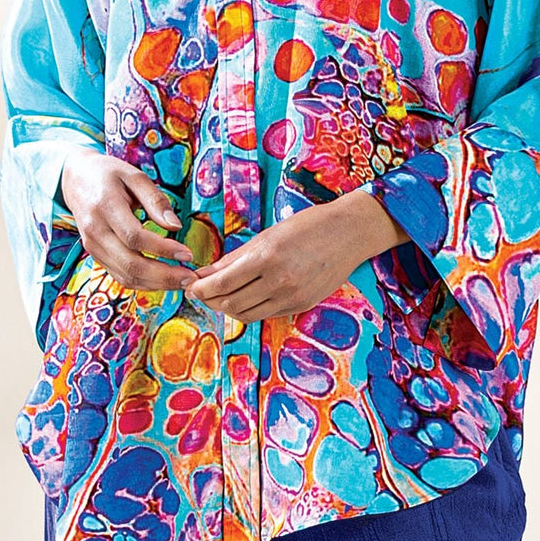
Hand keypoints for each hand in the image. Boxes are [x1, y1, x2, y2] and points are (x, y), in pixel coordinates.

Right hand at [60, 150, 197, 292]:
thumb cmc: (108, 174)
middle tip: (190, 277)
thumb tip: (176, 225)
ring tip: (181, 282)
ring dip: (155, 284)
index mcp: (105, 207)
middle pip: (130, 263)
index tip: (187, 253)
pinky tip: (162, 281)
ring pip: (125, 275)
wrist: (75, 179)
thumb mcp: (134, 176)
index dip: (163, 249)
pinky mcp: (95, 254)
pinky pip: (119, 275)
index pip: (135, 237)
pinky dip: (142, 283)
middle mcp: (95, 231)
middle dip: (163, 275)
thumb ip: (155, 200)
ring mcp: (93, 246)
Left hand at [184, 190, 403, 323]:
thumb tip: (208, 272)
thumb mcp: (268, 234)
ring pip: (246, 314)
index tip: (190, 285)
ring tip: (220, 295)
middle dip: (210, 300)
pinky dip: (249, 309)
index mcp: (266, 258)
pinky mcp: (301, 305)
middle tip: (201, 291)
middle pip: (230, 304)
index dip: (201, 288)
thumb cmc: (309, 225)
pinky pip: (266, 314)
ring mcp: (291, 297)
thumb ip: (236, 257)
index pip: (222, 284)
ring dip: (227, 307)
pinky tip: (244, 297)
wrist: (349, 233)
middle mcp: (278, 282)